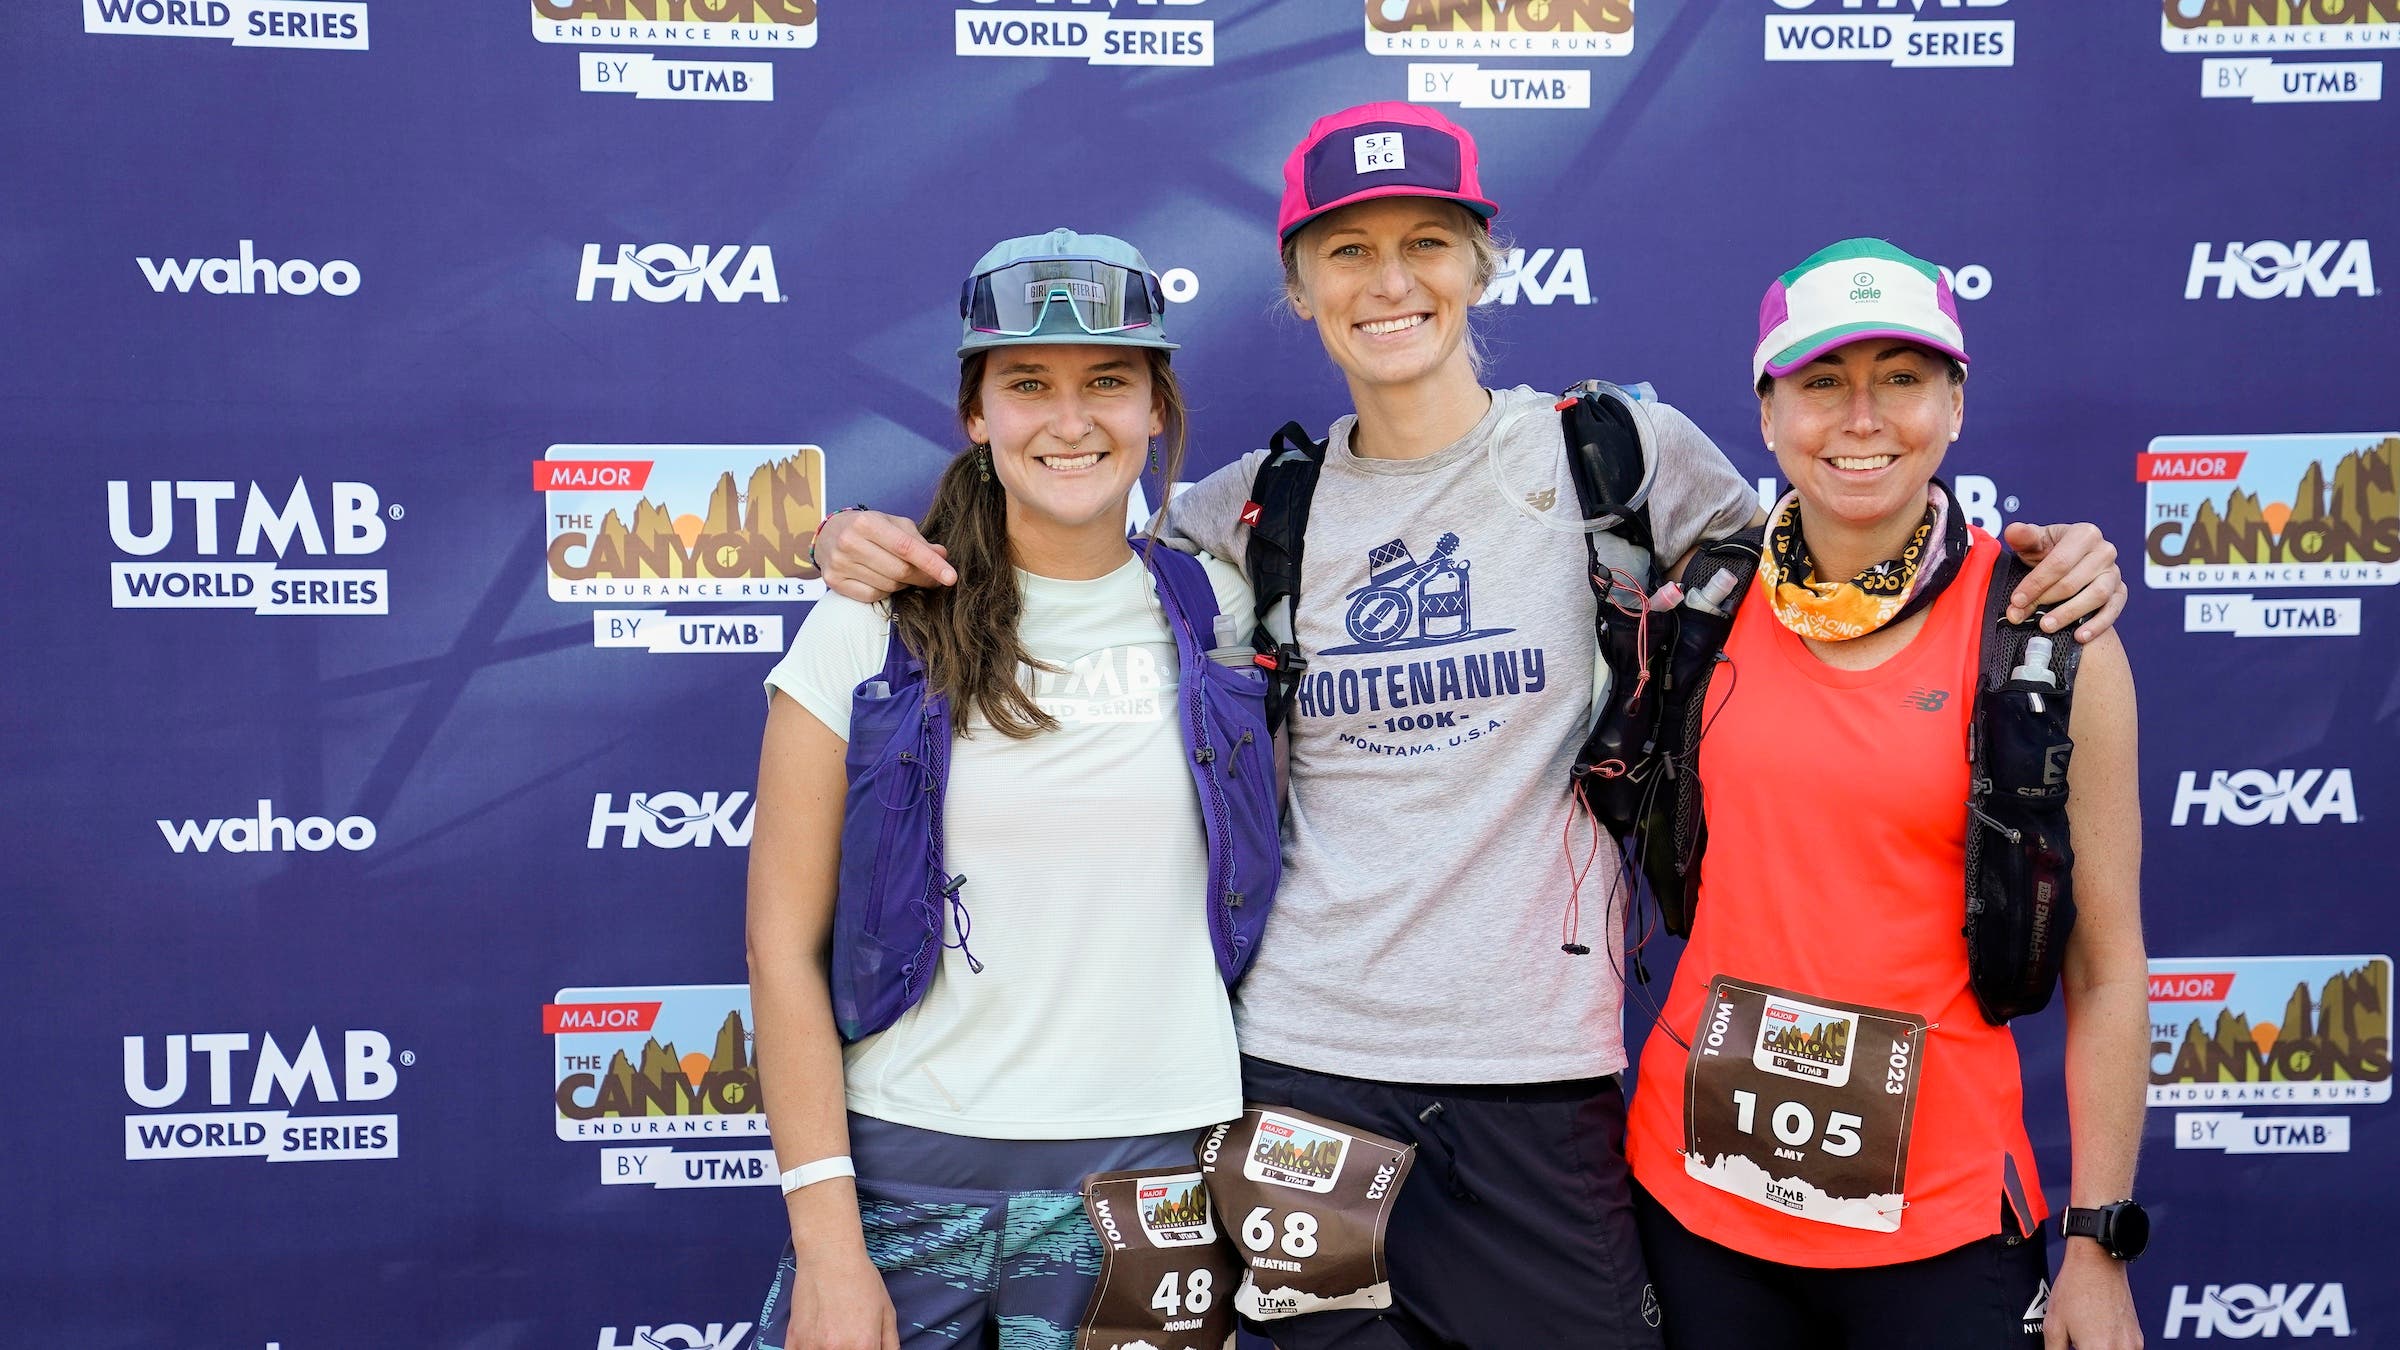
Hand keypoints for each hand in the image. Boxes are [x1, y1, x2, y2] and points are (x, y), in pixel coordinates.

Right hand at [788, 1241, 900, 1349]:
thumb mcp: (886, 1312)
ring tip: (834, 1339)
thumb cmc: (860, 1279)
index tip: (865, 1347)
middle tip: (850, 1340)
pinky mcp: (793, 1342)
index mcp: (864, 1345)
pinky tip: (817, 1341)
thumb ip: (890, 1344)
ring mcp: (811, 1348)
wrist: (829, 1255)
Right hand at [816, 509, 954, 602]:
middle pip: (899, 570)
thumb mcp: (894, 525)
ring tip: (901, 573)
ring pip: (888, 585)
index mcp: (867, 522)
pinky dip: (885, 592)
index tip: (951, 577)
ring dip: (903, 584)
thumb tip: (942, 555)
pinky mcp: (834, 581)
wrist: (828, 534)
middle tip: (933, 577)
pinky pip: (872, 596)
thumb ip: (918, 540)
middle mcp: (850, 542)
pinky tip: (883, 580)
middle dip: (922, 577)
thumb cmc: (868, 528)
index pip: (906, 547)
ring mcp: (840, 563)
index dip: (931, 563)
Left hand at [2003, 521, 2124, 641]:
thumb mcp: (2035, 541)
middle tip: (2022, 616)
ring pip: (2096, 595)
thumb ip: (2023, 536)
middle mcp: (2105, 551)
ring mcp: (2114, 572)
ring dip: (2069, 614)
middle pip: (2073, 581)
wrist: (2069, 564)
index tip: (2016, 600)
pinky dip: (2098, 624)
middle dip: (2045, 601)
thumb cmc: (2049, 551)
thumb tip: (2013, 531)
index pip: (2058, 562)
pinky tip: (2080, 636)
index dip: (2035, 583)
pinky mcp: (2120, 591)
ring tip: (2046, 626)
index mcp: (2085, 534)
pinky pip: (2114, 609)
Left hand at [2044, 1241, 2142, 1349]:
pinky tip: (2098, 1338)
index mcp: (2097, 1348)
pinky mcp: (2138, 1338)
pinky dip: (2112, 1349)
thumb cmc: (2074, 1288)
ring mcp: (2133, 1344)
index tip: (2071, 1347)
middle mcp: (2119, 1349)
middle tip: (2077, 1343)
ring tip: (2087, 1339)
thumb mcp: (2054, 1324)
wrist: (2097, 1263)